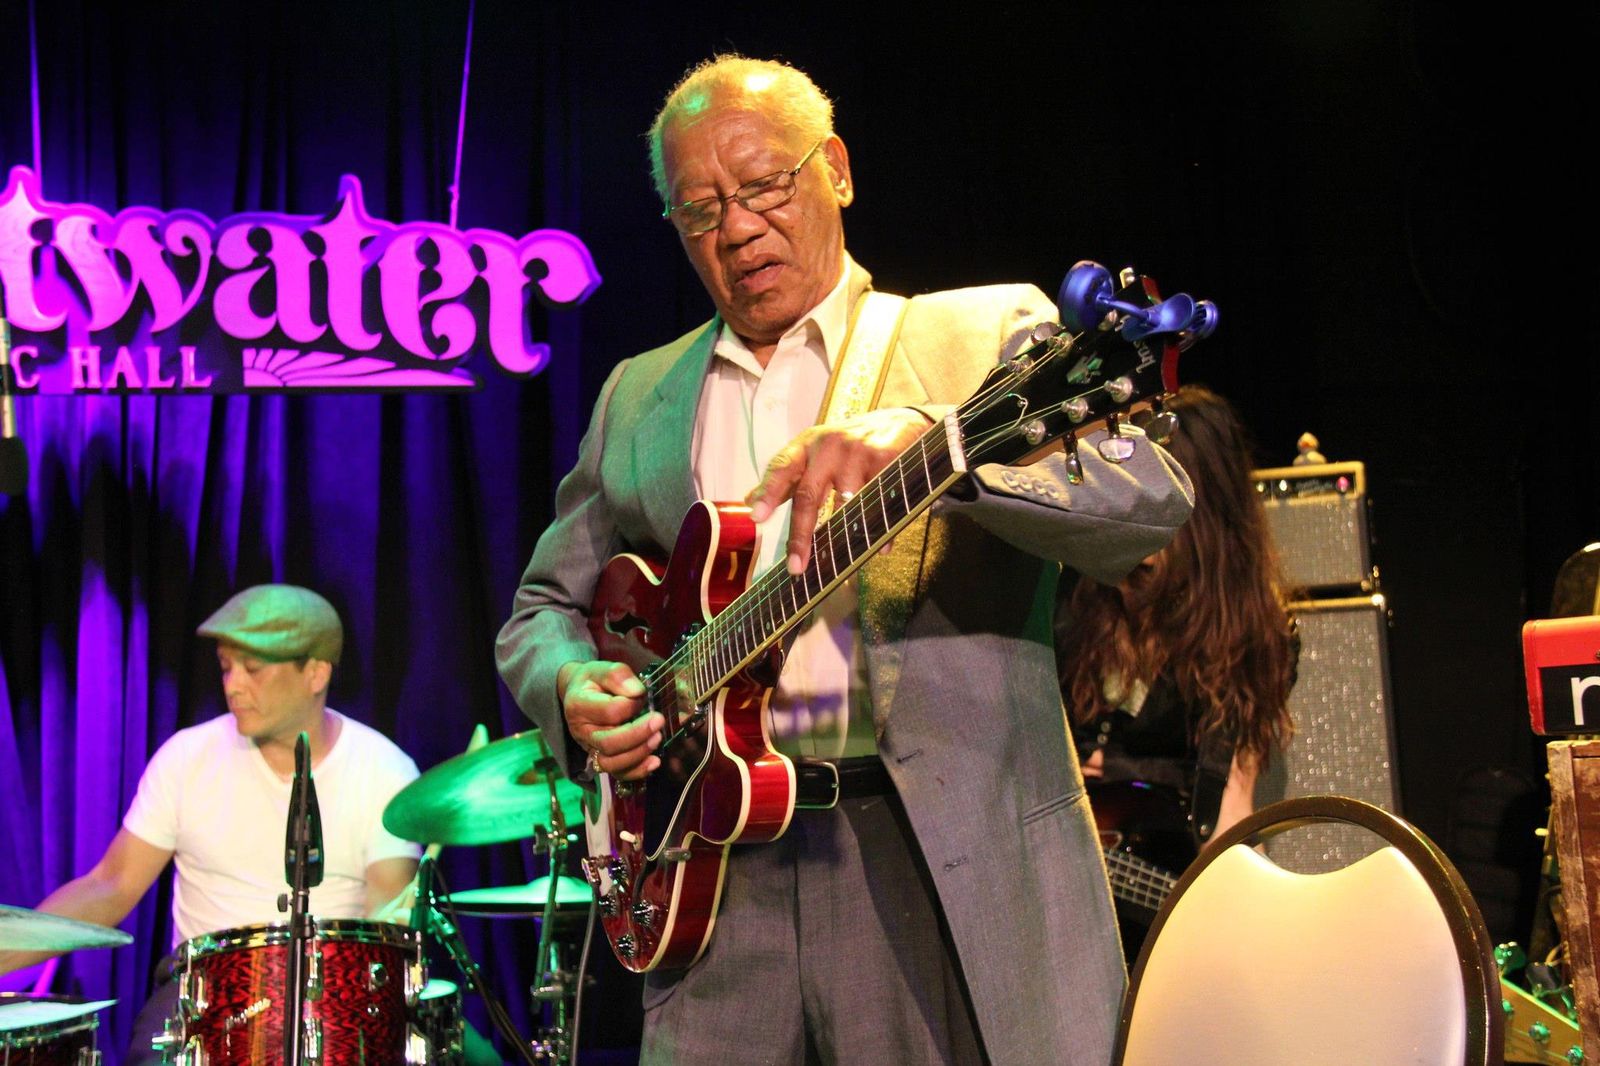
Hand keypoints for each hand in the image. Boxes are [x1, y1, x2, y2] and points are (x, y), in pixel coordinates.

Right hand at [557, 660, 662, 780]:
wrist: (580, 694)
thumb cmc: (593, 682)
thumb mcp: (601, 669)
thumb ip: (618, 675)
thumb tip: (637, 691)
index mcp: (578, 706)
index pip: (608, 712)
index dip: (630, 704)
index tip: (642, 694)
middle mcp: (581, 732)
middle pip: (608, 743)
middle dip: (638, 734)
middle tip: (658, 720)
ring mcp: (590, 749)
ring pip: (612, 763)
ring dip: (638, 754)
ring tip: (657, 738)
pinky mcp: (601, 759)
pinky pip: (618, 774)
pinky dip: (637, 771)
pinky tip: (655, 762)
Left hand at [745, 408, 931, 573]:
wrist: (898, 421)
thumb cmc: (847, 443)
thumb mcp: (813, 452)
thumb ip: (785, 478)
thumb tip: (748, 500)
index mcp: (805, 446)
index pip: (781, 469)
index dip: (768, 493)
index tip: (756, 517)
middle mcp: (827, 447)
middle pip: (809, 495)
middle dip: (801, 535)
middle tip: (796, 566)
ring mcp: (857, 452)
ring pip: (846, 506)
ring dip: (844, 537)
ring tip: (839, 561)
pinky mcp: (885, 459)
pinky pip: (879, 503)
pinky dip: (880, 530)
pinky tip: (880, 547)